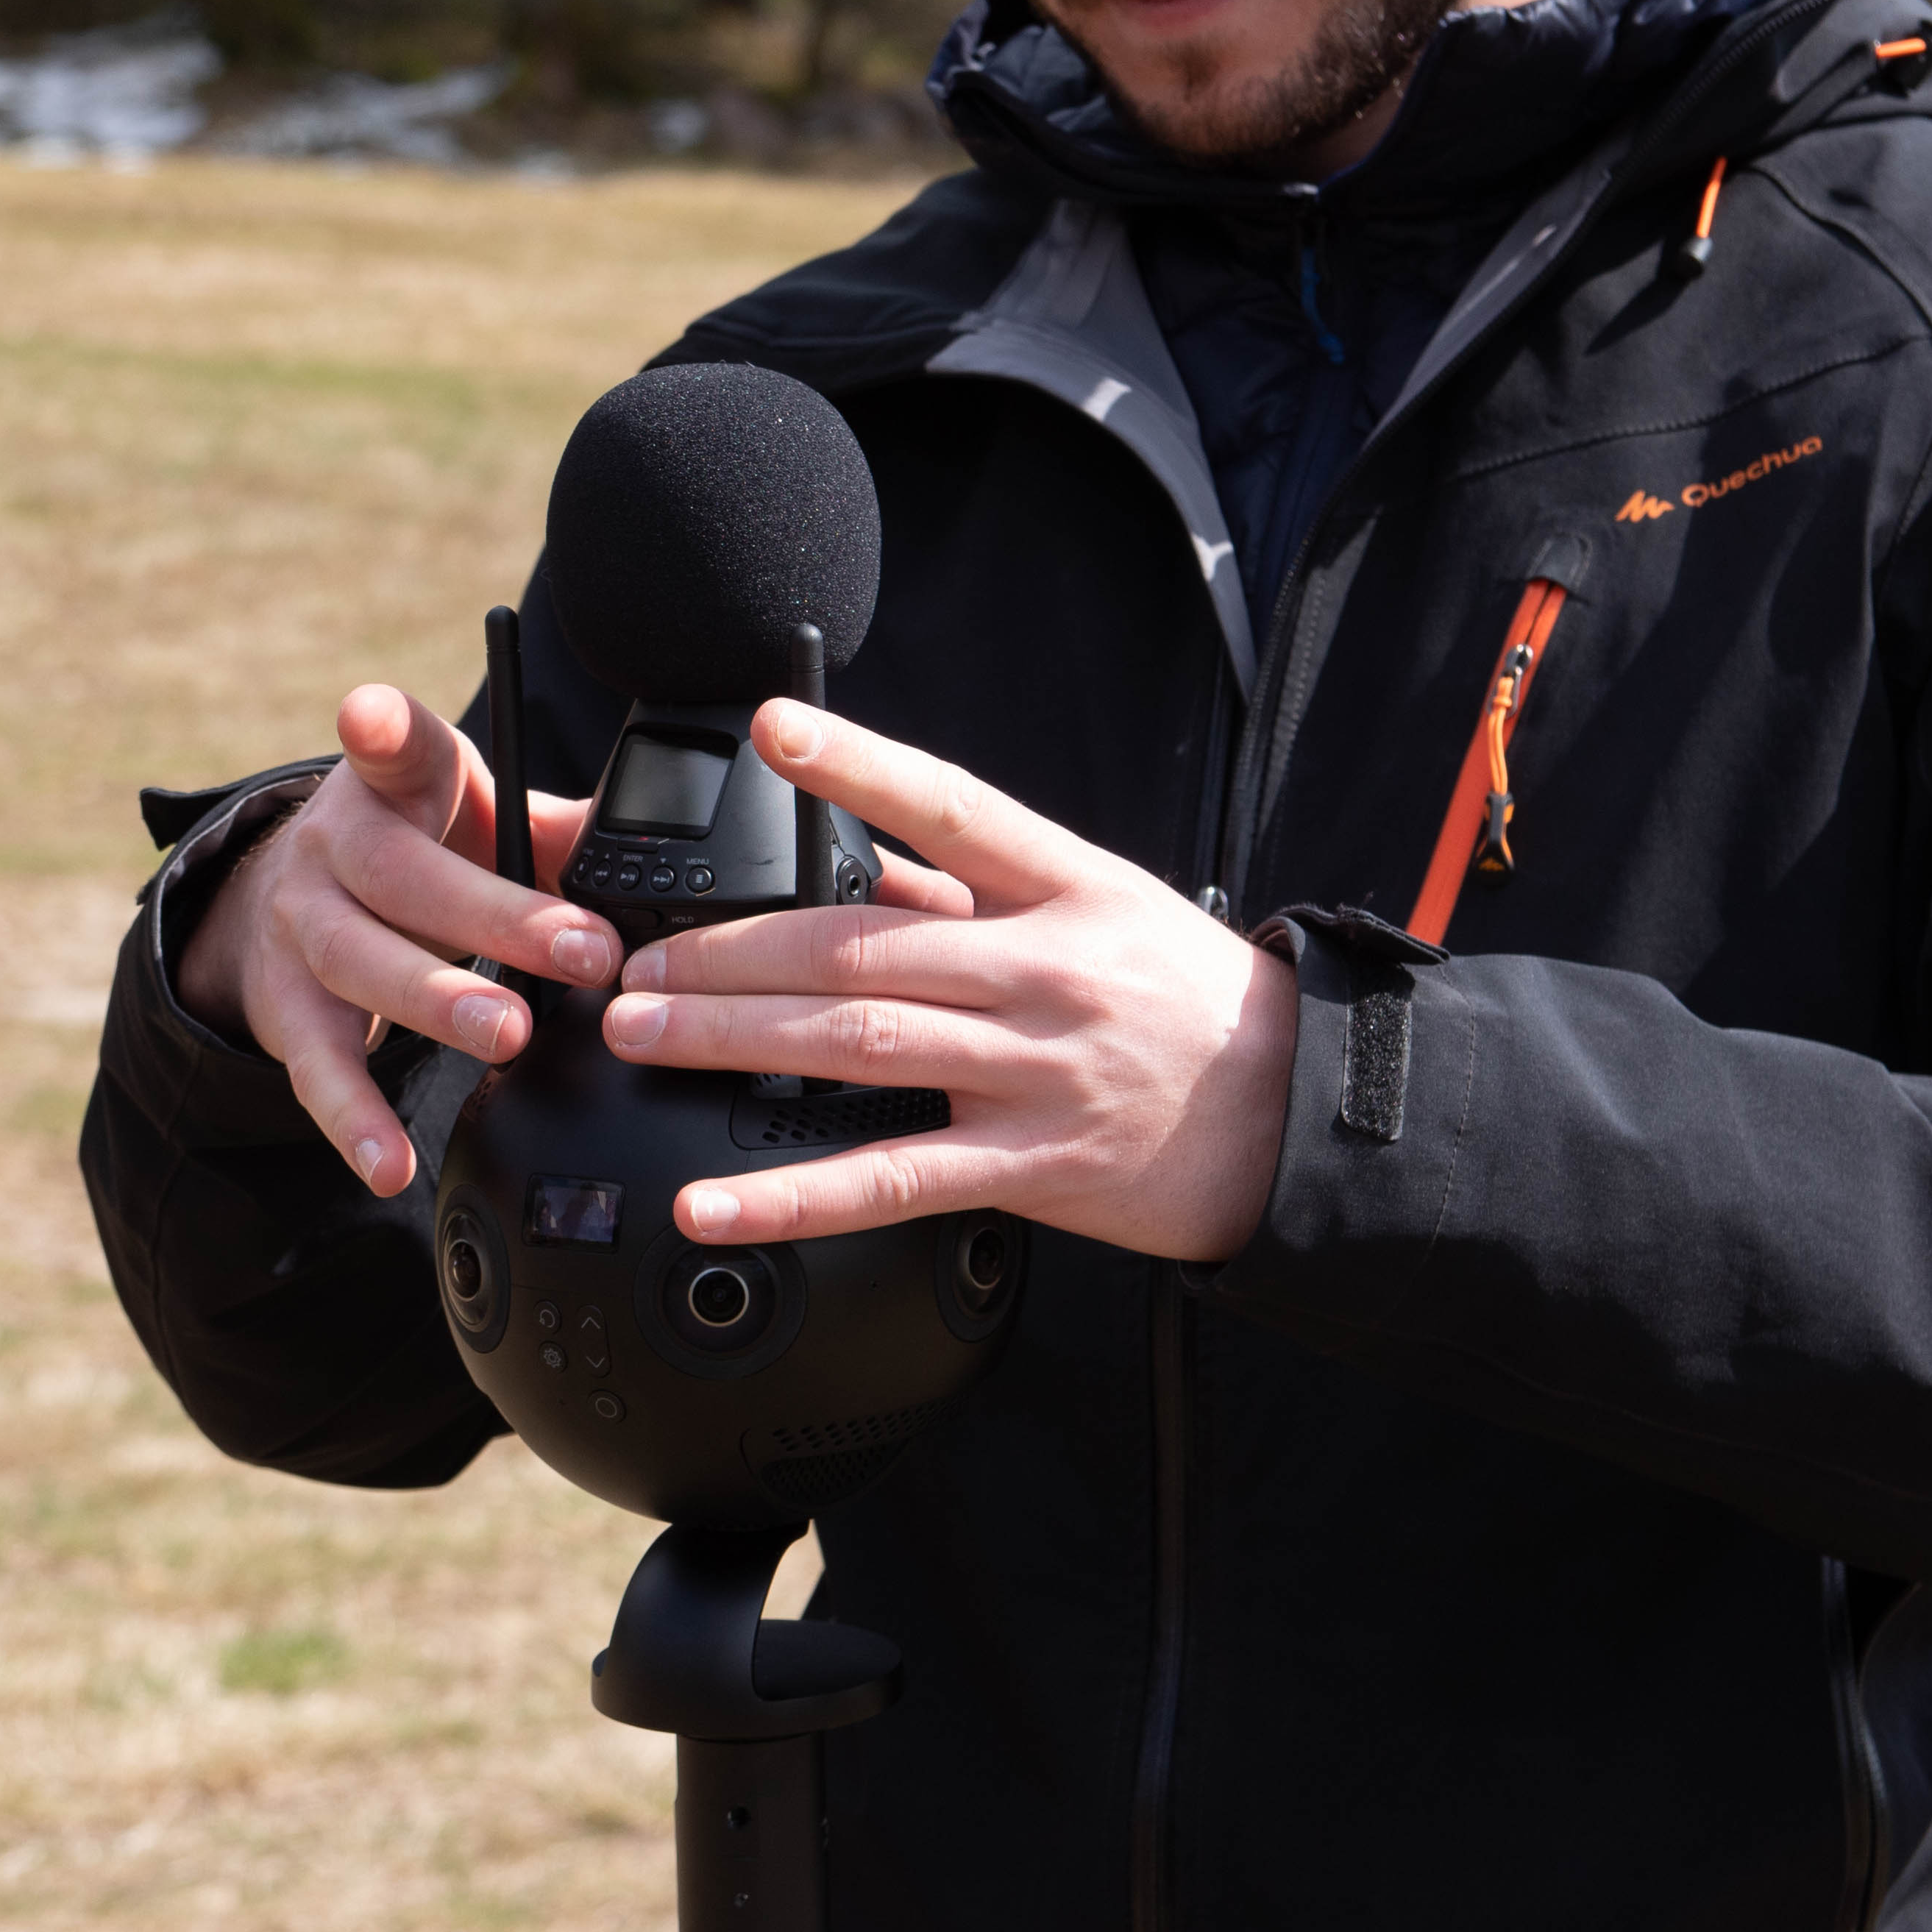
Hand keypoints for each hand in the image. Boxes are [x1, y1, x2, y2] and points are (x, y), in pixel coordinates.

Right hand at [178, 685, 626, 1194]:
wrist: (295, 894)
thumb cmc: (418, 848)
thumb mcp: (478, 816)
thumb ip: (552, 833)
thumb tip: (642, 864)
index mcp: (390, 784)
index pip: (388, 743)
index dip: (380, 728)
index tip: (371, 718)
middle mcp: (331, 846)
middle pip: (403, 877)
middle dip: (496, 917)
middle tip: (582, 955)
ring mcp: (299, 926)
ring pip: (358, 963)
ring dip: (436, 1003)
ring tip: (507, 1036)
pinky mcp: (284, 1007)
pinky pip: (317, 1066)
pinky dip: (355, 1121)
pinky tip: (393, 1165)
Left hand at [600, 701, 1298, 1263]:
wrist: (1296, 1113)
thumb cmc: (1187, 999)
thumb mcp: (1099, 908)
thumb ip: (976, 890)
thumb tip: (858, 861)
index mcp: (1065, 886)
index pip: (950, 806)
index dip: (859, 763)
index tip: (771, 727)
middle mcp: (1046, 969)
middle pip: (864, 944)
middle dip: (731, 952)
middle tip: (635, 962)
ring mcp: (1037, 1069)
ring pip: (859, 1044)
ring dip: (733, 1040)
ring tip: (642, 1035)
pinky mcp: (1033, 1165)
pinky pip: (891, 1181)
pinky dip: (790, 1197)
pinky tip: (713, 1204)